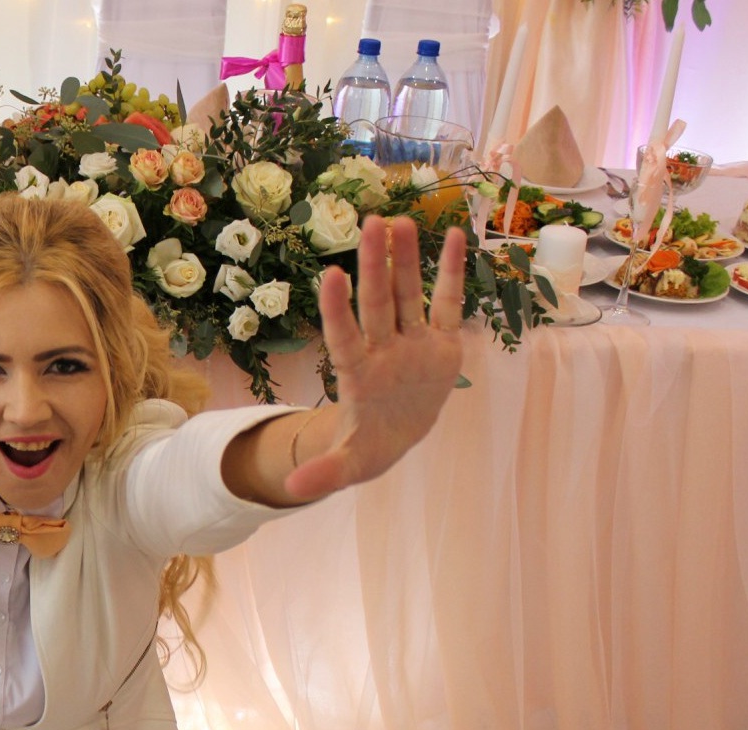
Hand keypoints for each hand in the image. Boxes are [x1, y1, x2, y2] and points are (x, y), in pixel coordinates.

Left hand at [285, 216, 465, 498]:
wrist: (392, 437)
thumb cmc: (365, 447)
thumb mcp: (348, 464)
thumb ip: (323, 474)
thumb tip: (290, 492)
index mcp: (359, 375)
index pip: (344, 336)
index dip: (338, 308)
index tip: (330, 274)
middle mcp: (383, 350)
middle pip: (378, 303)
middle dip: (375, 266)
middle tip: (370, 222)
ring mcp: (412, 343)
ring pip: (408, 295)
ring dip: (406, 258)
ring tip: (402, 220)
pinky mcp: (440, 343)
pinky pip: (447, 303)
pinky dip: (452, 273)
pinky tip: (457, 237)